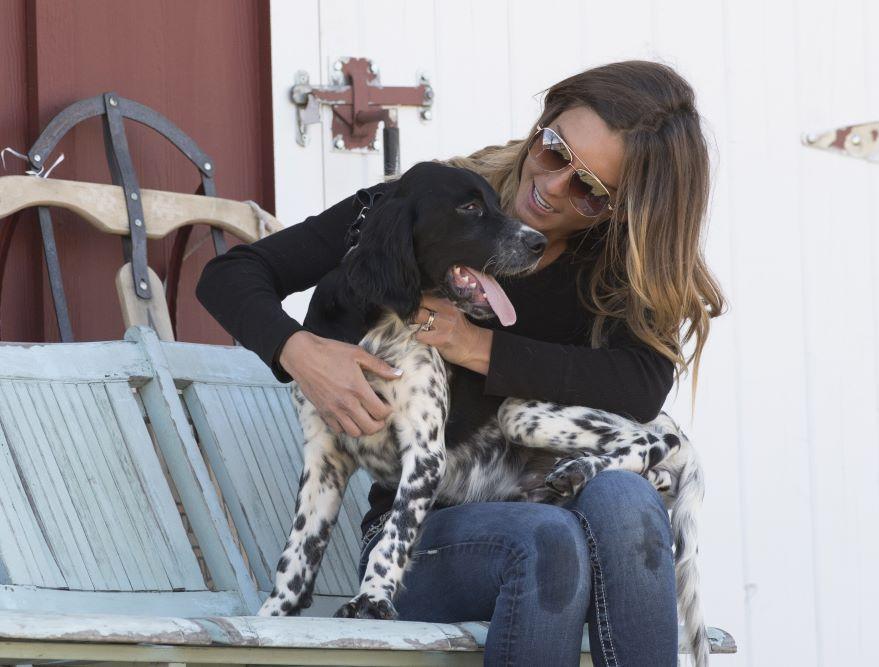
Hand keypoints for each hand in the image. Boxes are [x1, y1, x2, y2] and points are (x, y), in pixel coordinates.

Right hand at [279, 331, 402, 436]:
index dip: (388, 411)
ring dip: (363, 428)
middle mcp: (346, 403)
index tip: (387, 406)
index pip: (380, 412)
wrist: (302, 356)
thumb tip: (398, 374)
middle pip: (369, 427)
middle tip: (379, 415)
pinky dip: (346, 427)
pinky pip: (338, 429)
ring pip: (354, 432)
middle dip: (379, 424)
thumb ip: (379, 366)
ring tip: (365, 418)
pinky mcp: (322, 412)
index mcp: (357, 389)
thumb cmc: (330, 352)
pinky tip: (349, 417)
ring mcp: (333, 410)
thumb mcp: (358, 354)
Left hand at [411, 294, 492, 372]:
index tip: (409, 308)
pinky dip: (419, 337)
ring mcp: (443, 324)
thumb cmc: (459, 331)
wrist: (474, 346)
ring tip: (419, 329)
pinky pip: (419, 335)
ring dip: (413, 325)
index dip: (413, 302)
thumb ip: (436, 307)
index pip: (424, 297)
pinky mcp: (440, 338)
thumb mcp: (450, 314)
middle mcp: (445, 311)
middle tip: (410, 319)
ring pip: (417, 318)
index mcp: (447, 303)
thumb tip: (416, 306)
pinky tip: (426, 339)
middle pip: (418, 305)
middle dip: (411, 313)